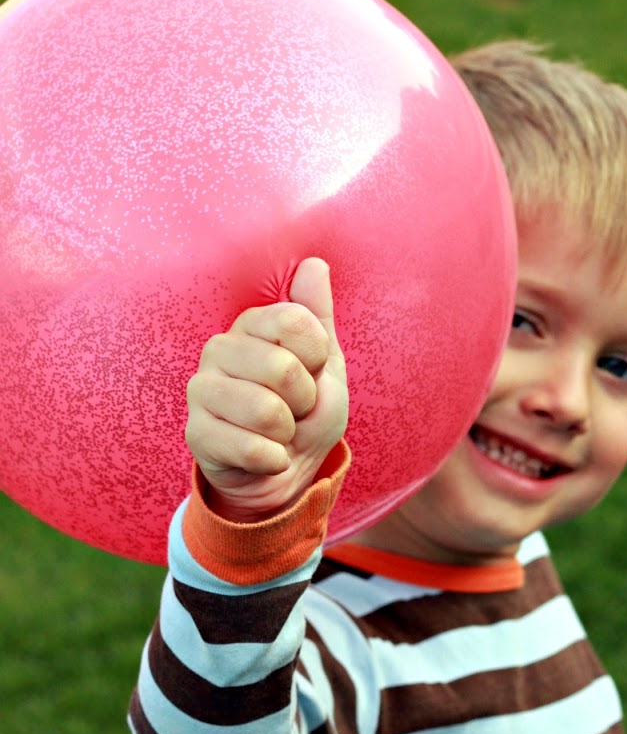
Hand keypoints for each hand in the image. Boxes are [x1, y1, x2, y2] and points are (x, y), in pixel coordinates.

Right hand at [186, 257, 348, 521]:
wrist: (286, 469)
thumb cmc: (306, 413)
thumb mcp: (325, 363)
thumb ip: (317, 316)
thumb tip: (313, 264)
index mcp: (250, 325)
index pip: (296, 322)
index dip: (316, 357)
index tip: (310, 371)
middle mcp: (218, 349)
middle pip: (283, 368)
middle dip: (304, 401)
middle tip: (294, 410)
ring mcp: (201, 390)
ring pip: (267, 410)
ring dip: (288, 433)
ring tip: (278, 432)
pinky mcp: (195, 433)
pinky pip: (251, 448)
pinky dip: (274, 460)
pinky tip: (265, 456)